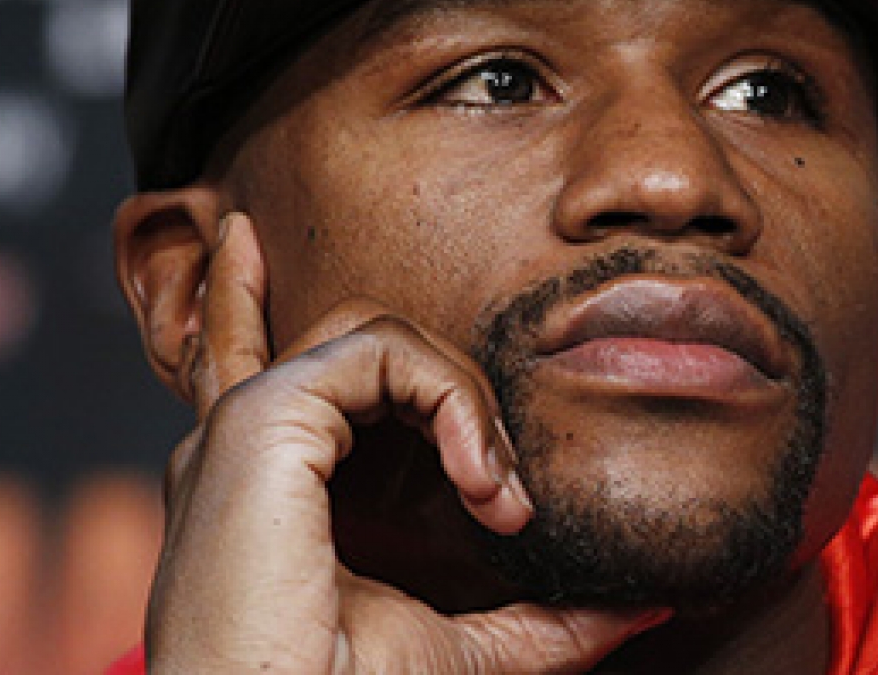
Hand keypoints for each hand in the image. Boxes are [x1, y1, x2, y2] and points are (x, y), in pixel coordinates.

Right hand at [145, 211, 665, 673]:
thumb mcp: (463, 651)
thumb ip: (543, 620)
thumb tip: (642, 605)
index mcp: (253, 488)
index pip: (241, 362)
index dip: (238, 297)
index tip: (244, 242)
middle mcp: (235, 444)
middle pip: (331, 333)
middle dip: (429, 371)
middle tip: (495, 487)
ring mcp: (243, 424)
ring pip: (374, 335)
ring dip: (458, 401)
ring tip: (495, 496)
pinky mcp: (264, 417)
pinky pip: (385, 355)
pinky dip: (452, 404)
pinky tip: (480, 482)